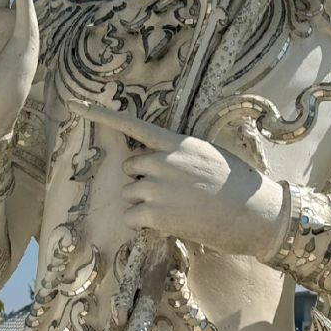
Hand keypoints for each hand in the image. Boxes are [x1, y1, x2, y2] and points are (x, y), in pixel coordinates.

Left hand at [83, 107, 286, 259]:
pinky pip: (133, 217)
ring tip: (178, 209)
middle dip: (143, 180)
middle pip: (131, 167)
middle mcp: (164, 161)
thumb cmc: (239, 186)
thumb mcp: (211, 156)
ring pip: (131, 193)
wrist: (256, 214)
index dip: (101, 115)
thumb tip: (160, 164)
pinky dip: (146, 223)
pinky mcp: (156, 213)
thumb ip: (182, 155)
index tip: (74, 106)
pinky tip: (172, 222)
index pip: (133, 124)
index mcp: (178, 143)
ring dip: (146, 204)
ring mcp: (158, 187)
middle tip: (172, 192)